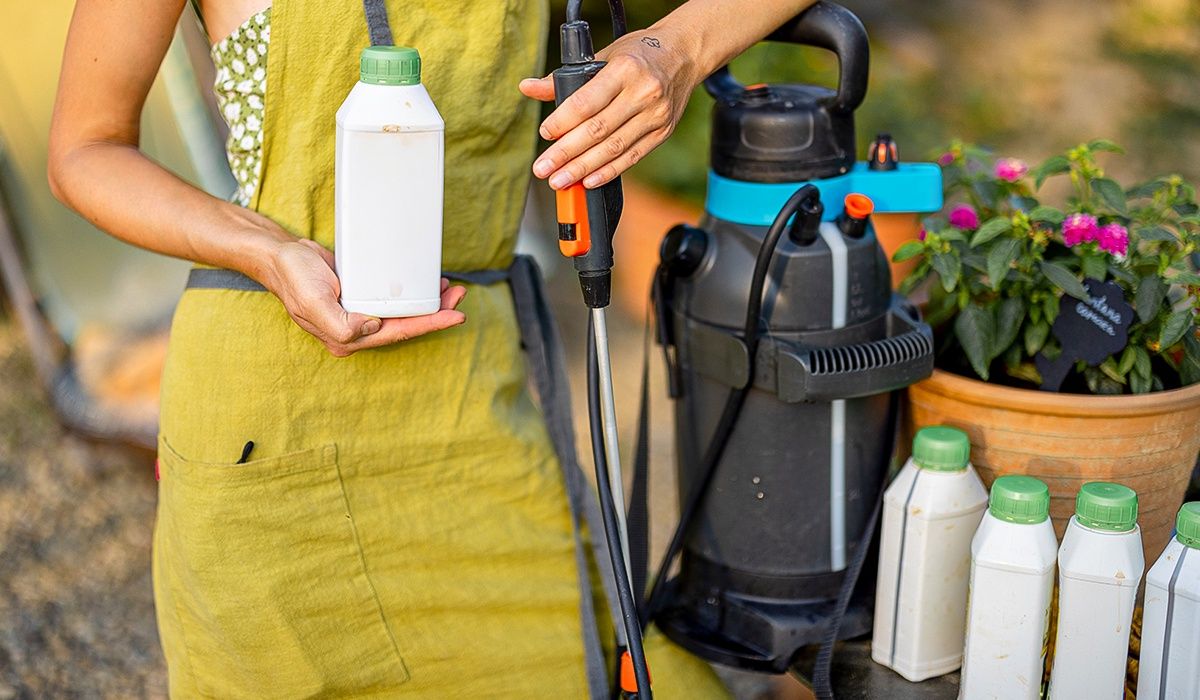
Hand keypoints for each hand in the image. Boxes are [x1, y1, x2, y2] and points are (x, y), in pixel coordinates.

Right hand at [264, 239, 465, 356]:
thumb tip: (373, 326)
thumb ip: (341, 324)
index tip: (456, 316)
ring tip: (451, 289)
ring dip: (428, 302)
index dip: (430, 325)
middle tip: (460, 296)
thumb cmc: (293, 277)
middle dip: (436, 313)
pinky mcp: (359, 296)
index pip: (397, 334)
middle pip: (405, 324)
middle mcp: (355, 330)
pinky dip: (411, 292)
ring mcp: (357, 314)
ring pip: (401, 312)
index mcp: (346, 337)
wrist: (278, 256)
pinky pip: (391, 299)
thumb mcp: (313, 301)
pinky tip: (424, 282)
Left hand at [519, 27, 699, 189]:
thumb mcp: (604, 55)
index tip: (546, 134)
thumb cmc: (640, 52)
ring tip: (560, 180)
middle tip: (544, 168)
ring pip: (613, 148)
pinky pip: (632, 157)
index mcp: (625, 69)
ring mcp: (655, 115)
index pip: (587, 102)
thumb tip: (528, 88)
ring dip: (583, 168)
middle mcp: (643, 93)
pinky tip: (588, 181)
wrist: (685, 54)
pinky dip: (609, 172)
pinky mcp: (662, 132)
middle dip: (566, 153)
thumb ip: (565, 77)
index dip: (563, 121)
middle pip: (597, 130)